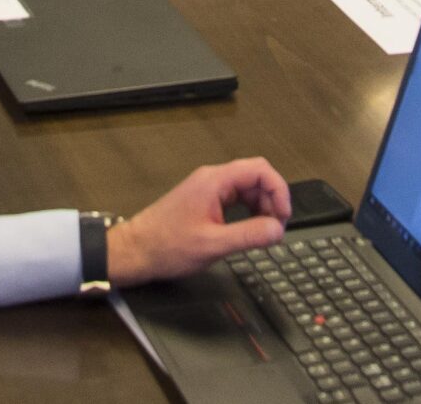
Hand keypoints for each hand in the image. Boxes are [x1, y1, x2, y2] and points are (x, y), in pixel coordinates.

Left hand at [107, 159, 290, 285]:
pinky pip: (235, 199)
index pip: (259, 169)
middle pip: (255, 177)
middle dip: (272, 200)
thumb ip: (248, 236)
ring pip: (246, 189)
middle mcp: (211, 180)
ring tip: (264, 232)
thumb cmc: (164, 246)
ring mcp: (207, 190)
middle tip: (277, 227)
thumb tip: (277, 230)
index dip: (279, 189)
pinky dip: (248, 212)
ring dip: (261, 207)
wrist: (135, 252)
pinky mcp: (204, 202)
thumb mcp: (213, 245)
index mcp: (214, 182)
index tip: (284, 214)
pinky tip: (248, 230)